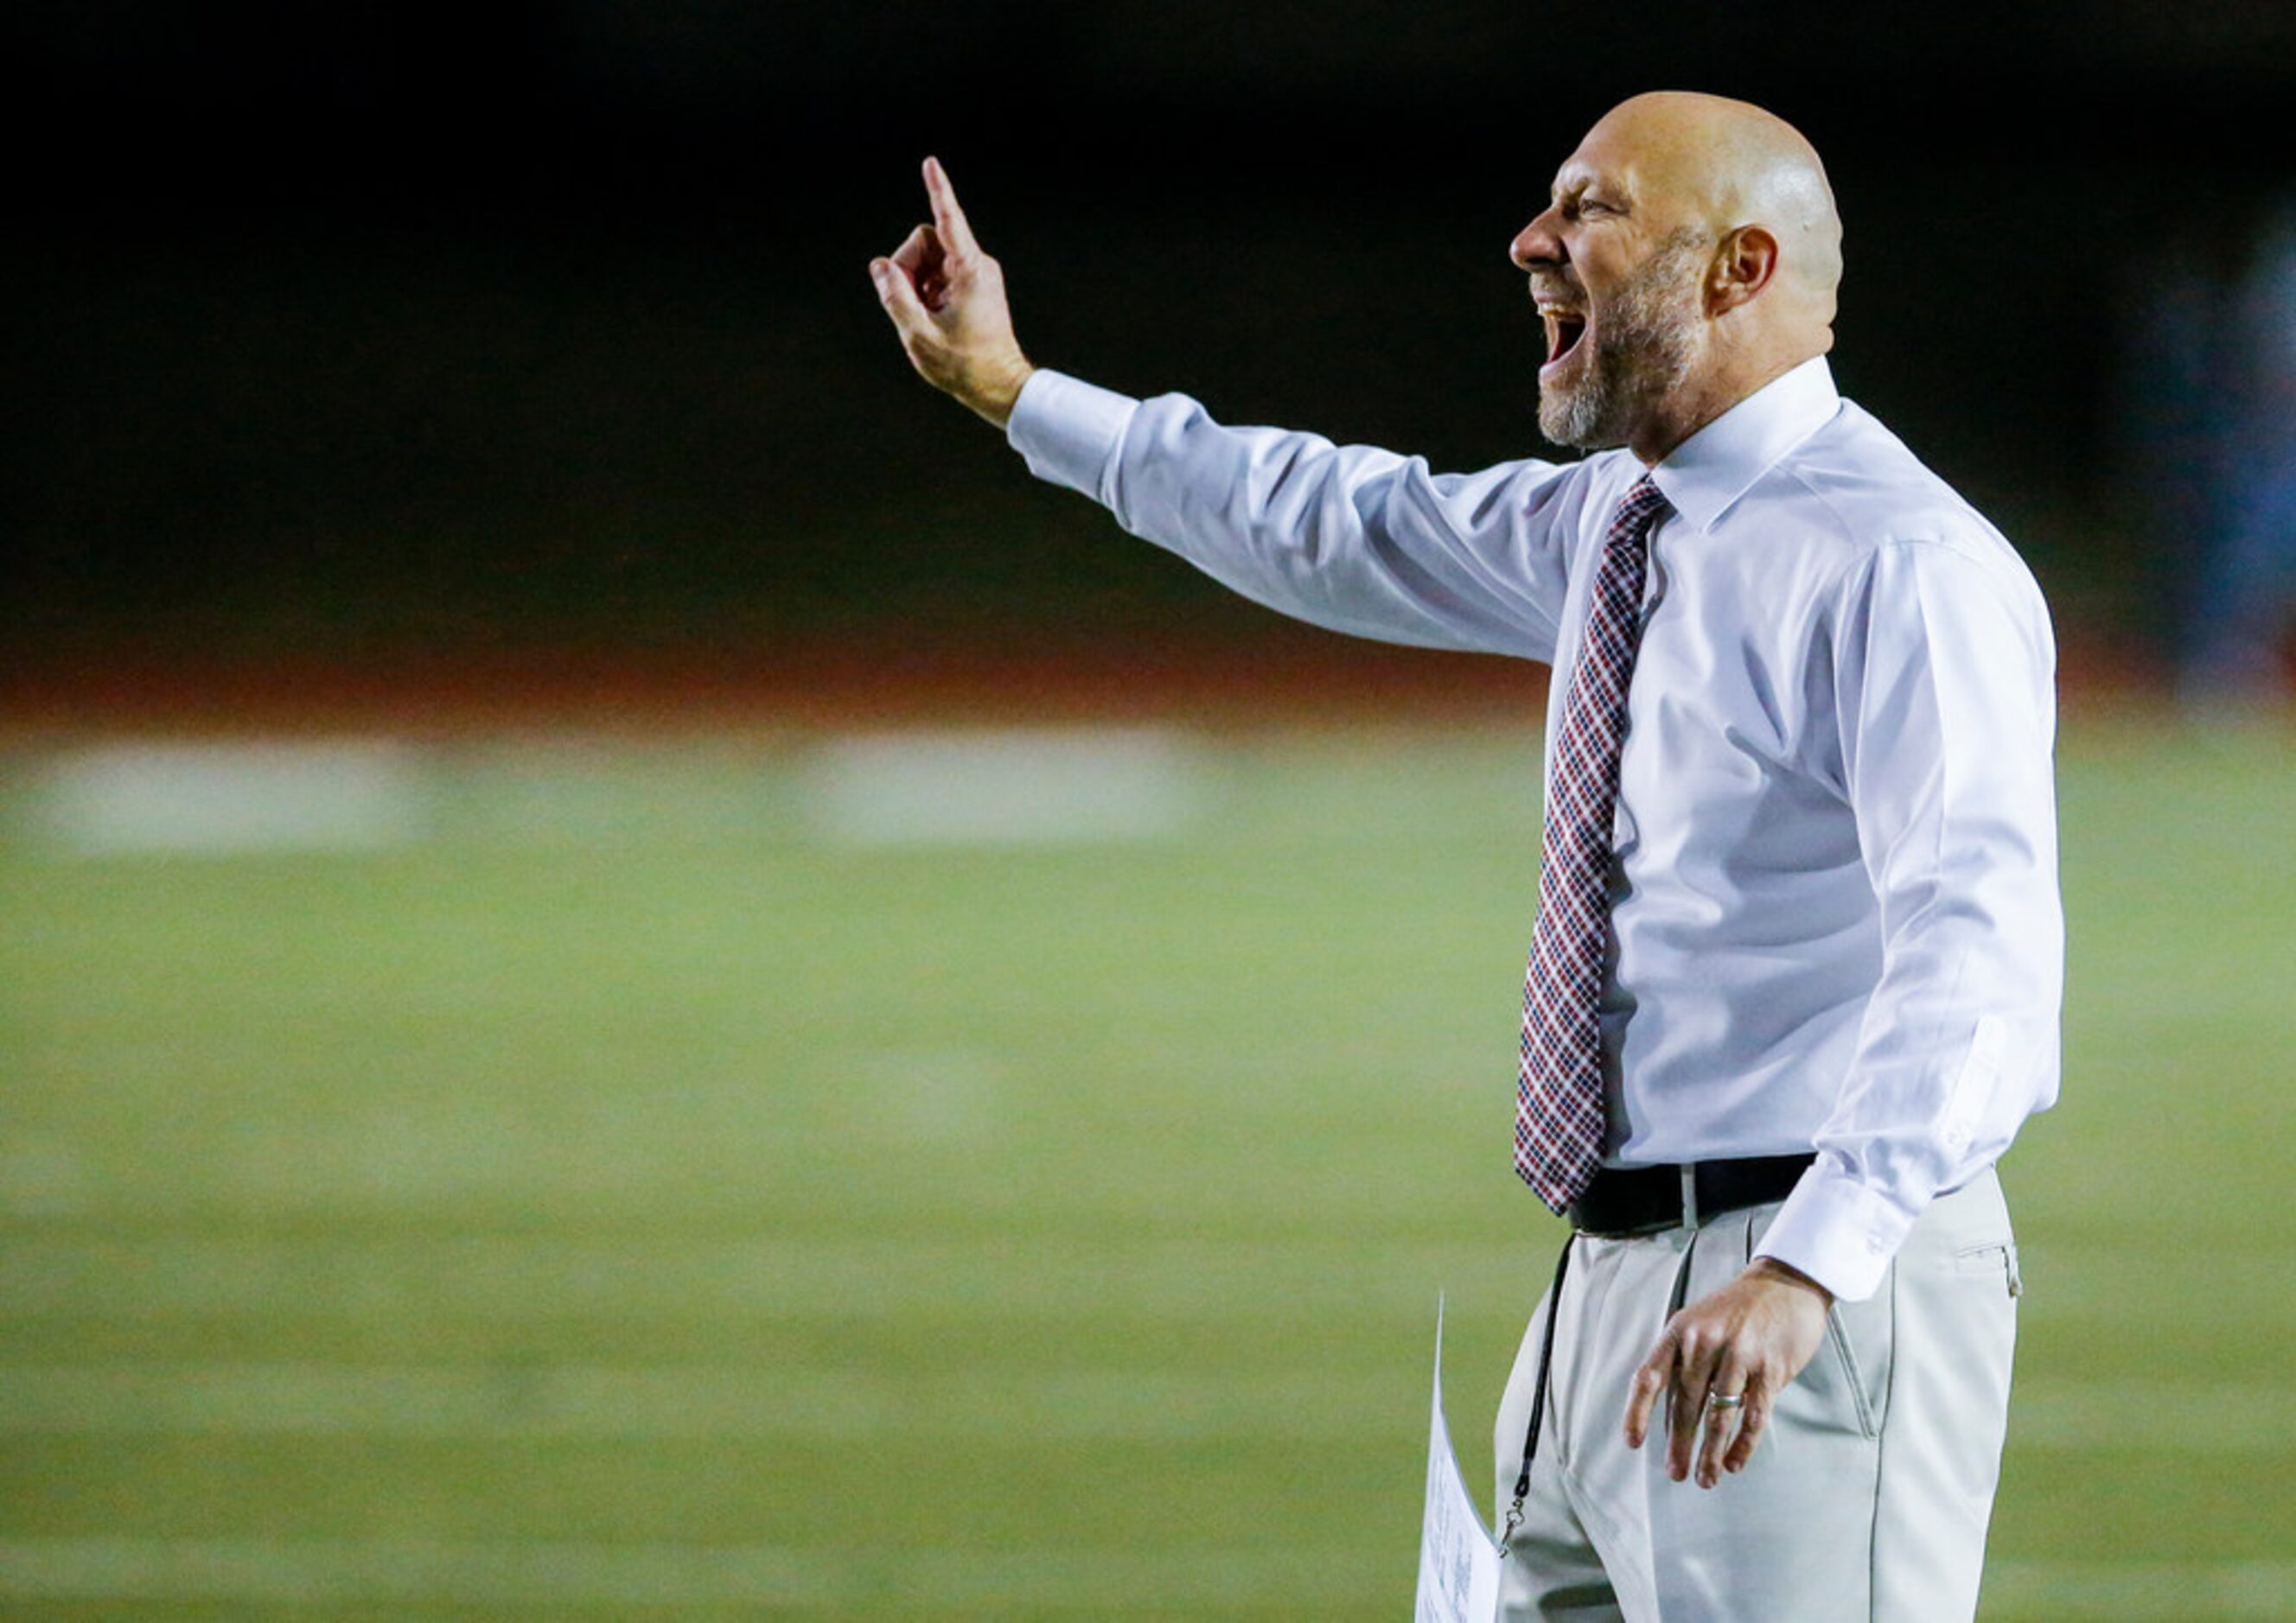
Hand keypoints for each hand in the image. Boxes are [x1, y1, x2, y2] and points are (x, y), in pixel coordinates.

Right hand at [870, 156, 1035, 426]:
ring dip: (913, 283)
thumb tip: (880, 266)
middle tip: (906, 304)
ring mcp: (974, 275)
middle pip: (925, 241)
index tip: (930, 163)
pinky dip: (923, 293)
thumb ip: (895, 297)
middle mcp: (976, 265)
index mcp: (971, 270)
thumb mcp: (919, 334)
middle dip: (906, 266)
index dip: (937, 191)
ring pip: (926, 259)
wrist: (997, 385)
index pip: (949, 221)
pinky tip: (929, 318)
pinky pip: (934, 276)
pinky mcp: (970, 286)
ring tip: (922, 317)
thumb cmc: (964, 365)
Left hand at [1622, 1258, 1831, 1488]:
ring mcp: (1739, 1355)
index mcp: (1680, 1331)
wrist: (1785, 1284)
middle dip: (1680, 1444)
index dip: (1637, 1412)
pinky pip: (1753, 1415)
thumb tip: (1669, 1417)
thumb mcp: (1699, 1323)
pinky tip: (1734, 1464)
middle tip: (1675, 1473)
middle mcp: (1705, 1342)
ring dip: (1710, 1453)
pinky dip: (1743, 1444)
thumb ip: (1684, 1362)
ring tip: (1705, 1479)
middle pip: (1685, 1404)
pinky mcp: (1770, 1368)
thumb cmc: (1736, 1311)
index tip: (1632, 1443)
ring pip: (1719, 1415)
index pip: (1649, 1377)